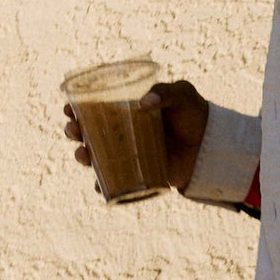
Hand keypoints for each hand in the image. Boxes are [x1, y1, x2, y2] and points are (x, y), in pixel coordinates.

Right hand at [62, 78, 210, 193]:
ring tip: (83, 155)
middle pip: (87, 132)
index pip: (94, 107)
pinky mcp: (137, 173)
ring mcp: (127, 154)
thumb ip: (166, 93)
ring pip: (95, 157)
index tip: (69, 108)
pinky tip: (100, 186)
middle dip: (73, 131)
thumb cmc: (194, 114)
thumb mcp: (183, 95)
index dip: (76, 108)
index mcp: (125, 110)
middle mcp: (121, 132)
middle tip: (74, 130)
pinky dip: (104, 186)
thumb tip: (145, 103)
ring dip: (82, 157)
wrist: (210, 144)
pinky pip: (114, 182)